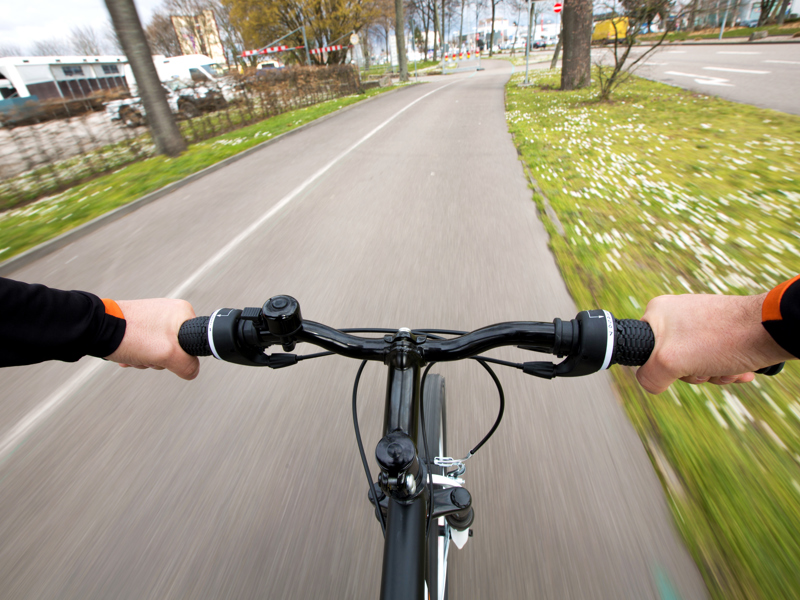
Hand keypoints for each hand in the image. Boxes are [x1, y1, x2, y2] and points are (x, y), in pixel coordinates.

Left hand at [105, 299, 199, 379]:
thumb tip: (192, 372)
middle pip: (176, 348)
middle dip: (159, 359)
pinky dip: (138, 352)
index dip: (180, 357)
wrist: (97, 329)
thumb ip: (187, 365)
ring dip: (147, 358)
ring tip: (134, 354)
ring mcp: (155, 316)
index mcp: (183, 312)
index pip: (194, 344)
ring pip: (160, 348)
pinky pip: (147, 343)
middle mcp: (171, 311)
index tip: (165, 358)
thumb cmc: (131, 336)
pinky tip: (129, 353)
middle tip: (147, 356)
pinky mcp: (141, 322)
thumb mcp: (167, 354)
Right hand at [636, 293, 792, 393]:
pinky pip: (714, 356)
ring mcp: (700, 321)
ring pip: (696, 362)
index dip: (661, 367)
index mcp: (657, 312)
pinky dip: (725, 368)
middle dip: (694, 373)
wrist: (771, 330)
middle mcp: (677, 313)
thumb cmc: (720, 339)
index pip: (644, 351)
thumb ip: (649, 376)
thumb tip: (651, 383)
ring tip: (728, 369)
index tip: (679, 367)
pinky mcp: (722, 329)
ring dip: (713, 374)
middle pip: (672, 360)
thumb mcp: (670, 361)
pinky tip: (738, 369)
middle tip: (706, 369)